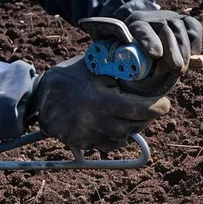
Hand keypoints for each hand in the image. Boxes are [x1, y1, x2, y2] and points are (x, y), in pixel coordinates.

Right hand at [31, 56, 169, 151]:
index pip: (138, 109)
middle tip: (154, 109)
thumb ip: (116, 65)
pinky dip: (117, 138)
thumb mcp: (94, 65)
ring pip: (121, 139)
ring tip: (136, 116)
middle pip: (133, 126)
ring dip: (133, 128)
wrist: (37, 96)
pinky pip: (107, 146)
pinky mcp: (80, 144)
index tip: (165, 104)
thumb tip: (143, 57)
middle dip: (148, 117)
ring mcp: (86, 135)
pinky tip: (119, 125)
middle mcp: (94, 121)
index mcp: (100, 100)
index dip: (156, 108)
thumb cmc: (70, 75)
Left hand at [113, 0, 202, 74]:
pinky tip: (192, 58)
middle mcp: (151, 17)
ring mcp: (169, 17)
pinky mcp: (183, 21)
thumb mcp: (114, 57)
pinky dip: (195, 43)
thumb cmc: (125, 54)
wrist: (137, 39)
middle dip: (173, 49)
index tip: (155, 55)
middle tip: (177, 70)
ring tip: (180, 69)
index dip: (148, 40)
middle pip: (165, 27)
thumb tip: (106, 73)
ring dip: (184, 51)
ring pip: (181, 28)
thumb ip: (113, 63)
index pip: (140, 28)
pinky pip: (194, 28)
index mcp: (130, 25)